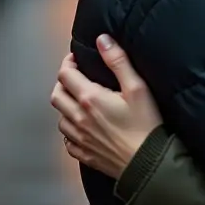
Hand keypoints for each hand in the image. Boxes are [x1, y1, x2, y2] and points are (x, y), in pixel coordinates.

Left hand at [50, 34, 162, 178]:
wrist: (147, 163)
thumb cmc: (145, 125)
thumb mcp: (137, 88)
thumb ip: (118, 61)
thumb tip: (102, 40)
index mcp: (89, 98)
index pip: (65, 75)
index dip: (68, 63)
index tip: (76, 59)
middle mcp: (78, 118)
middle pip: (56, 95)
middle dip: (63, 82)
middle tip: (75, 77)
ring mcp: (80, 138)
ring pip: (59, 118)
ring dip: (65, 107)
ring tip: (78, 102)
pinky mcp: (84, 155)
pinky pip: (67, 141)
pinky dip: (70, 131)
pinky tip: (81, 128)